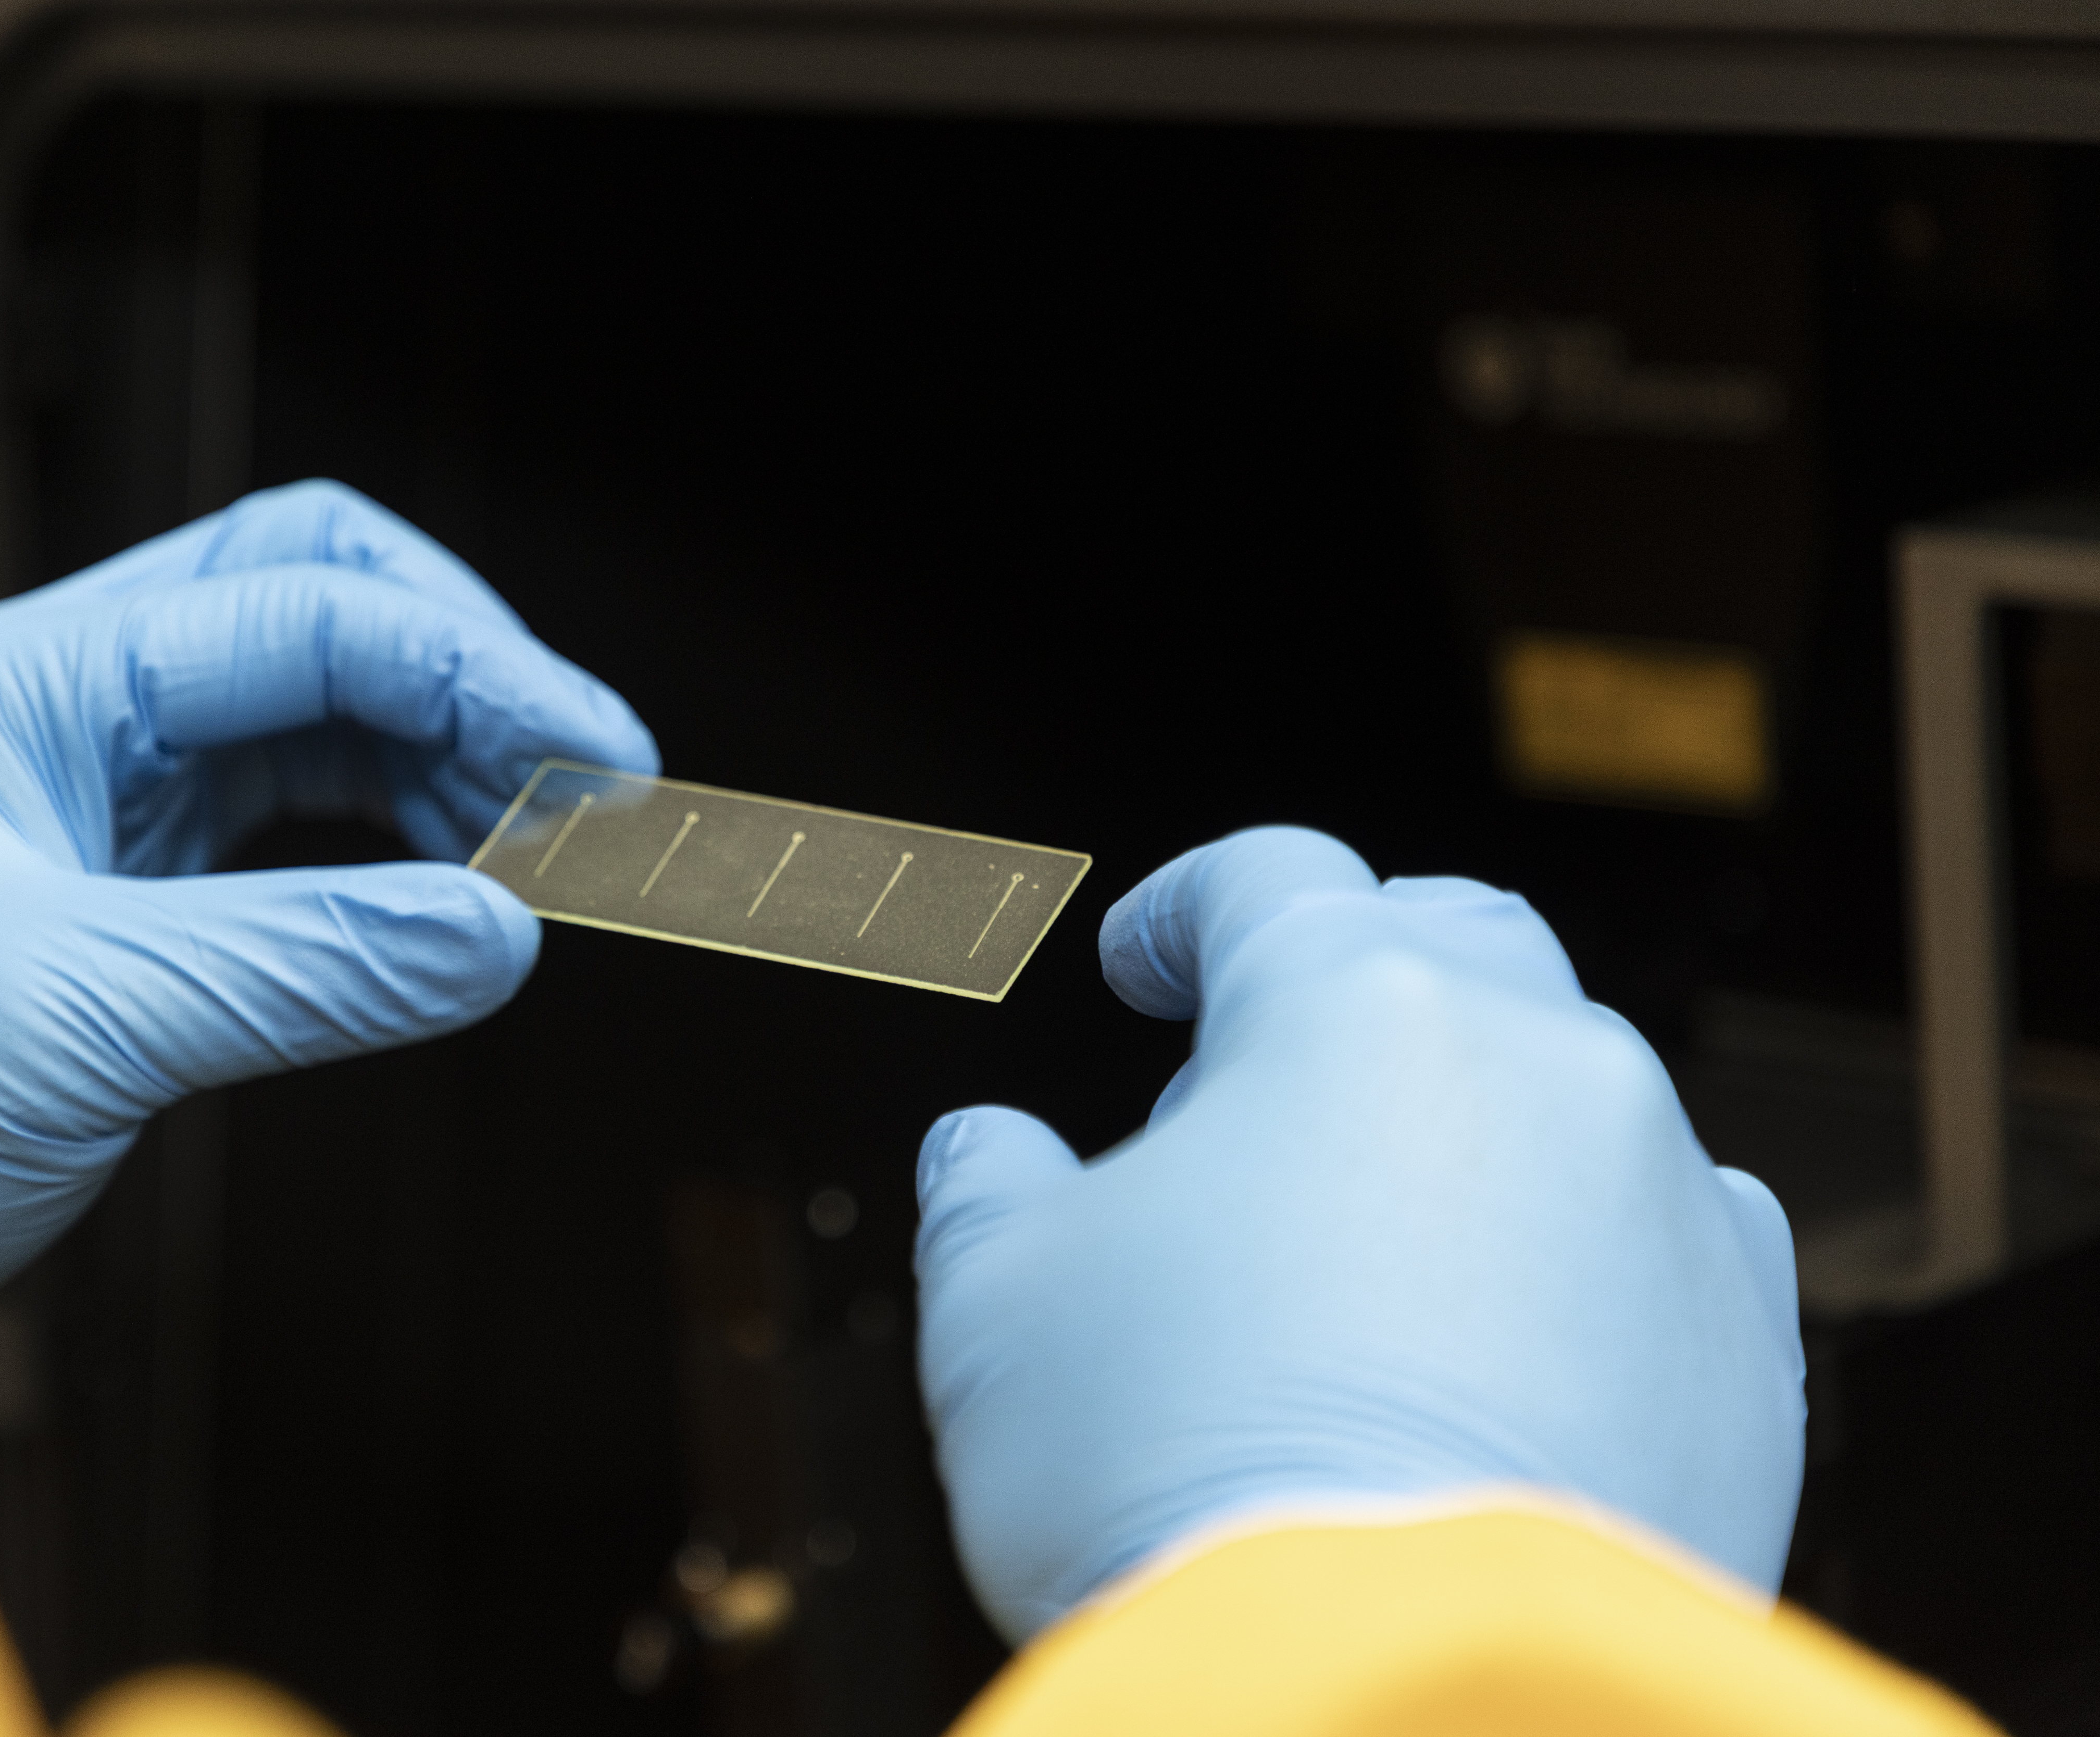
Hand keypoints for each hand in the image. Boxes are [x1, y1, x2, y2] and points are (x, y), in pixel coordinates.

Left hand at [0, 481, 655, 1349]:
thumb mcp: (85, 1022)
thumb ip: (313, 962)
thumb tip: (501, 930)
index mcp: (23, 681)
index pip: (299, 612)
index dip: (471, 670)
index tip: (593, 755)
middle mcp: (60, 700)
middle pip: (310, 599)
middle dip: (464, 666)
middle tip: (587, 771)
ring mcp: (90, 780)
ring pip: (313, 702)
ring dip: (439, 750)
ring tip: (539, 837)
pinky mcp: (121, 869)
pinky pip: (289, 806)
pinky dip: (387, 829)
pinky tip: (454, 878)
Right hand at [914, 826, 1803, 1642]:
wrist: (1390, 1685)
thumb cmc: (1191, 1480)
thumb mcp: (999, 1305)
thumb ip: (986, 1190)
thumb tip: (985, 1154)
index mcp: (1350, 1010)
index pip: (1264, 881)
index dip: (1184, 909)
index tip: (1148, 962)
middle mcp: (1534, 1067)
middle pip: (1447, 938)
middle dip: (1350, 975)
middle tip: (1261, 1081)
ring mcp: (1661, 1198)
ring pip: (1567, 1086)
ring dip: (1466, 1123)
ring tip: (1372, 1242)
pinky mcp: (1743, 1343)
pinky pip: (1669, 1236)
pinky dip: (1584, 1250)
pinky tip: (1508, 1332)